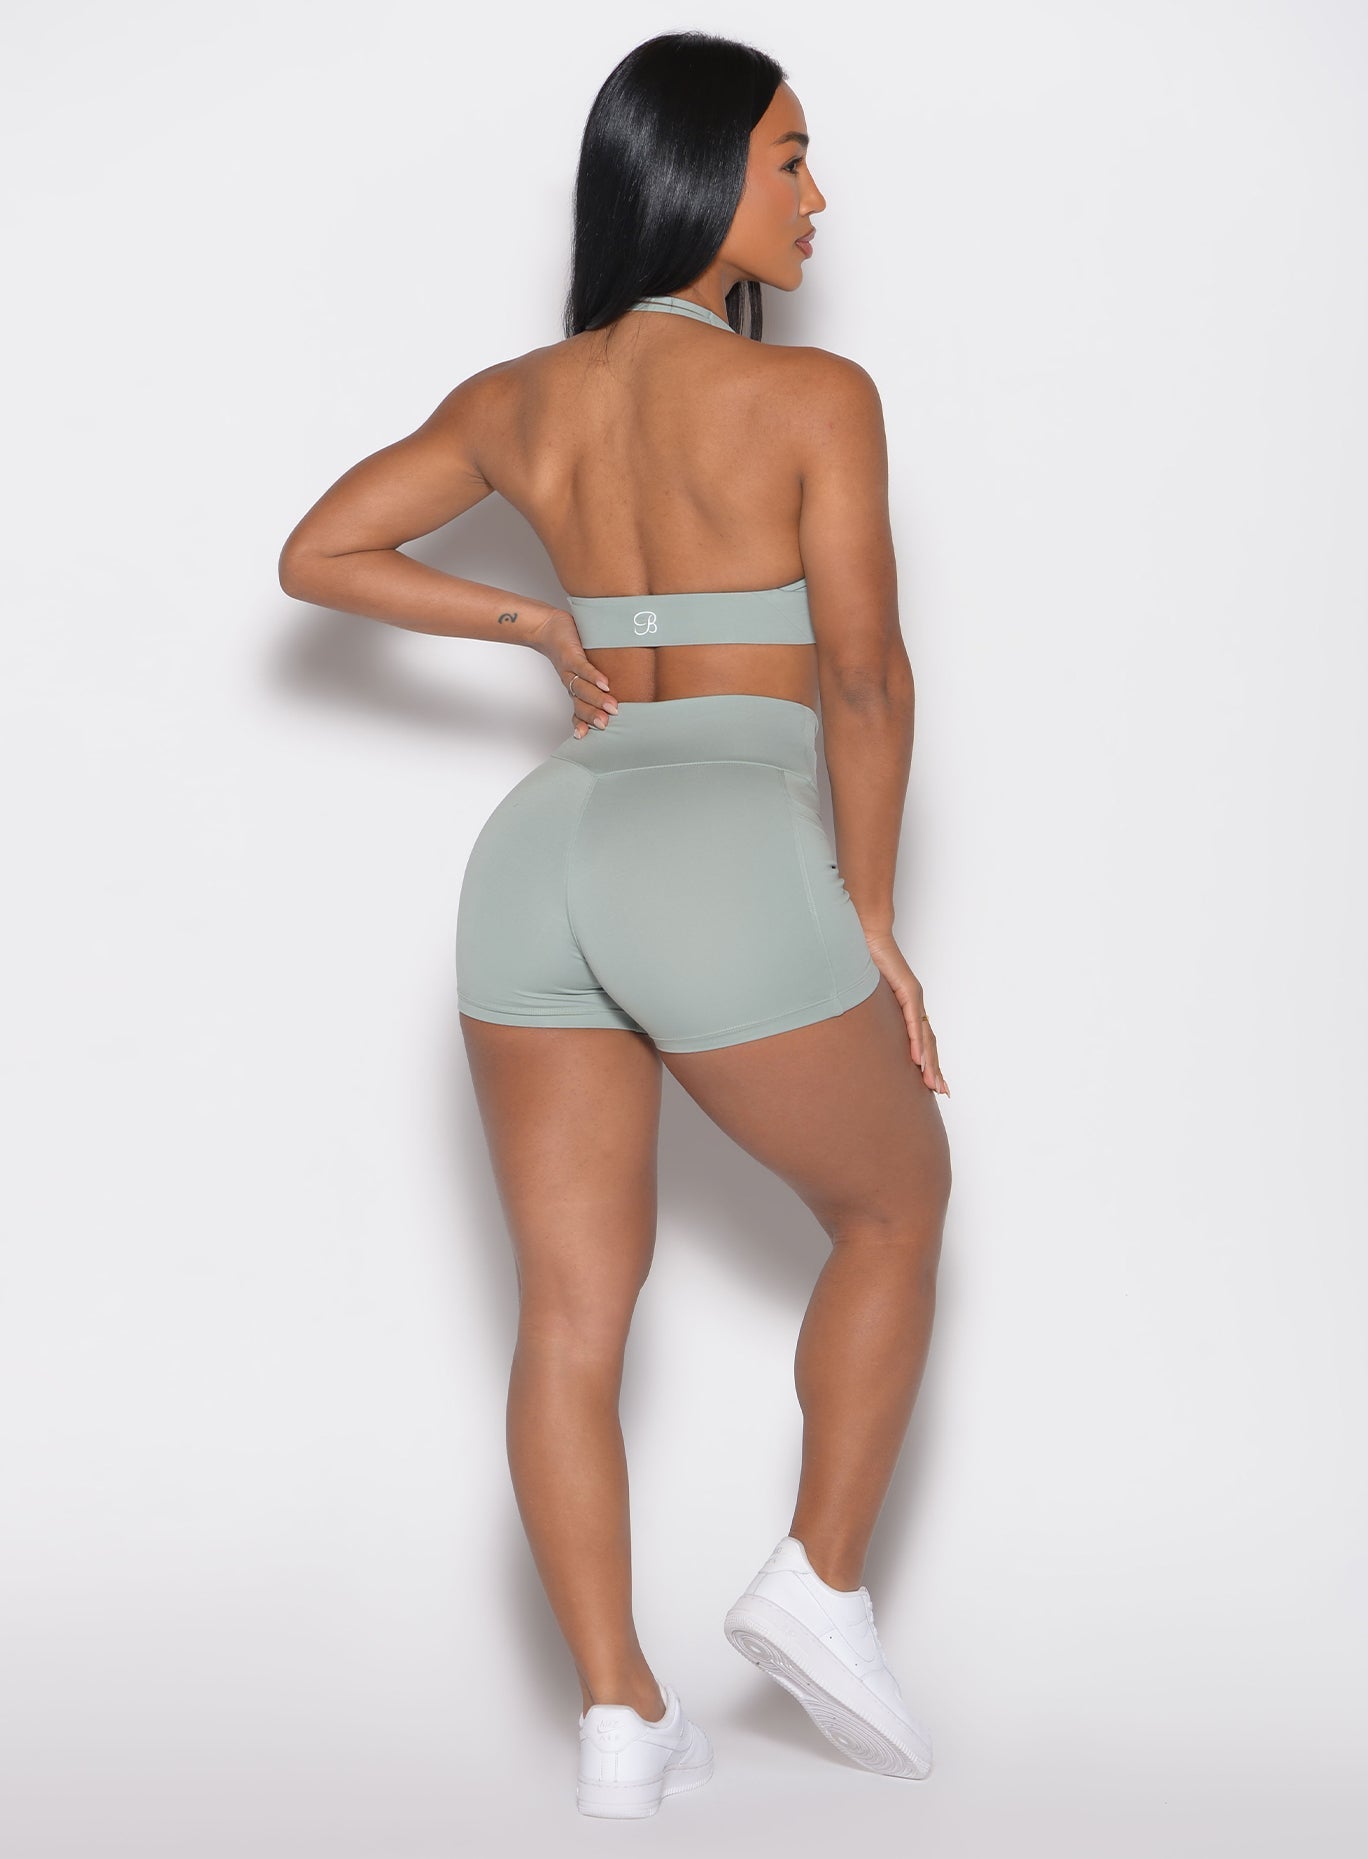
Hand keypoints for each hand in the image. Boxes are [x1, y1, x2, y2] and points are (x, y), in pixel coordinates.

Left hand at [529, 608, 617, 736]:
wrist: (547, 627)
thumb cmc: (570, 647)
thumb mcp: (585, 666)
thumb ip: (602, 679)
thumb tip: (630, 688)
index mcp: (576, 690)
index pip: (579, 712)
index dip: (583, 724)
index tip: (589, 737)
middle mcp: (572, 684)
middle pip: (580, 705)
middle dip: (592, 716)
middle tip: (605, 725)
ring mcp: (570, 670)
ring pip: (581, 689)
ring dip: (597, 699)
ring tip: (612, 707)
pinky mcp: (570, 655)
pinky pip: (582, 668)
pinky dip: (593, 677)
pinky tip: (604, 684)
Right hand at [863, 929, 948, 1094]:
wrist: (869, 935)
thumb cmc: (864, 961)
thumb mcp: (867, 994)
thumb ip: (868, 1010)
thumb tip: (855, 1024)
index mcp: (907, 1006)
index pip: (922, 1039)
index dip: (928, 1061)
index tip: (932, 1081)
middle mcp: (915, 1004)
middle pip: (929, 1043)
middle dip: (935, 1069)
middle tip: (942, 1092)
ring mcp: (914, 998)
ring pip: (925, 1037)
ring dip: (930, 1063)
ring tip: (933, 1083)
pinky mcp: (908, 991)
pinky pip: (913, 1022)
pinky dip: (917, 1043)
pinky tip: (919, 1060)